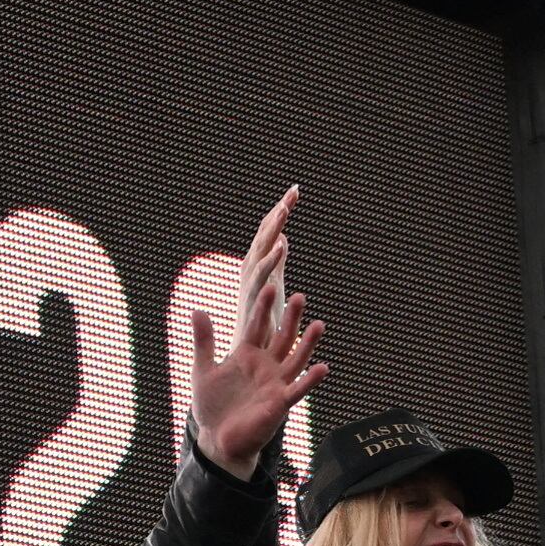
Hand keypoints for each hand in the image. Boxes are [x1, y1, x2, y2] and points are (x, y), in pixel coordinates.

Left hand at [193, 190, 326, 478]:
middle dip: (290, 319)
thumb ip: (204, 341)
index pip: (257, 326)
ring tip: (320, 324)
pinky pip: (297, 390)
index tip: (268, 286)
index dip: (263, 308)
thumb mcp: (203, 369)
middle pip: (281, 337)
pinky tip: (322, 367)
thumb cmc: (212, 406)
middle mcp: (265, 366)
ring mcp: (275, 384)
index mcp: (247, 355)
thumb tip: (197, 309)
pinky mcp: (279, 404)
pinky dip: (310, 380)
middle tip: (299, 296)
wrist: (217, 439)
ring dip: (307, 343)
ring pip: (295, 359)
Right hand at [235, 186, 294, 338]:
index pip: (269, 231)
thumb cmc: (262, 321)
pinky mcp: (253, 298)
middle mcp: (251, 269)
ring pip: (262, 249)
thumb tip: (283, 238)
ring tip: (286, 209)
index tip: (295, 190)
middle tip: (294, 191)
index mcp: (257, 264)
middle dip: (279, 212)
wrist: (250, 354)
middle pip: (265, 234)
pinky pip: (262, 274)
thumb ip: (277, 261)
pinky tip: (282, 243)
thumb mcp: (273, 285)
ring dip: (273, 228)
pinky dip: (271, 258)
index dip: (280, 210)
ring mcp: (251, 283)